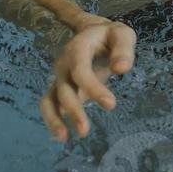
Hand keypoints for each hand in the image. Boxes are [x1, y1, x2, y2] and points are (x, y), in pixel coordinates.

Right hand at [40, 19, 136, 142]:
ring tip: (64, 139)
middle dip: (73, 110)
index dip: (93, 88)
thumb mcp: (122, 34)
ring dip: (54, 119)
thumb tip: (121, 69)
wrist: (92, 32)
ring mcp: (60, 77)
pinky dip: (52, 119)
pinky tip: (62, 136)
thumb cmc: (110, 36)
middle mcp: (64, 64)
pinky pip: (50, 104)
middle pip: (64, 89)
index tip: (111, 105)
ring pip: (49, 100)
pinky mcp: (60, 88)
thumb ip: (123, 49)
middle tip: (85, 131)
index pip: (80, 70)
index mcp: (78, 48)